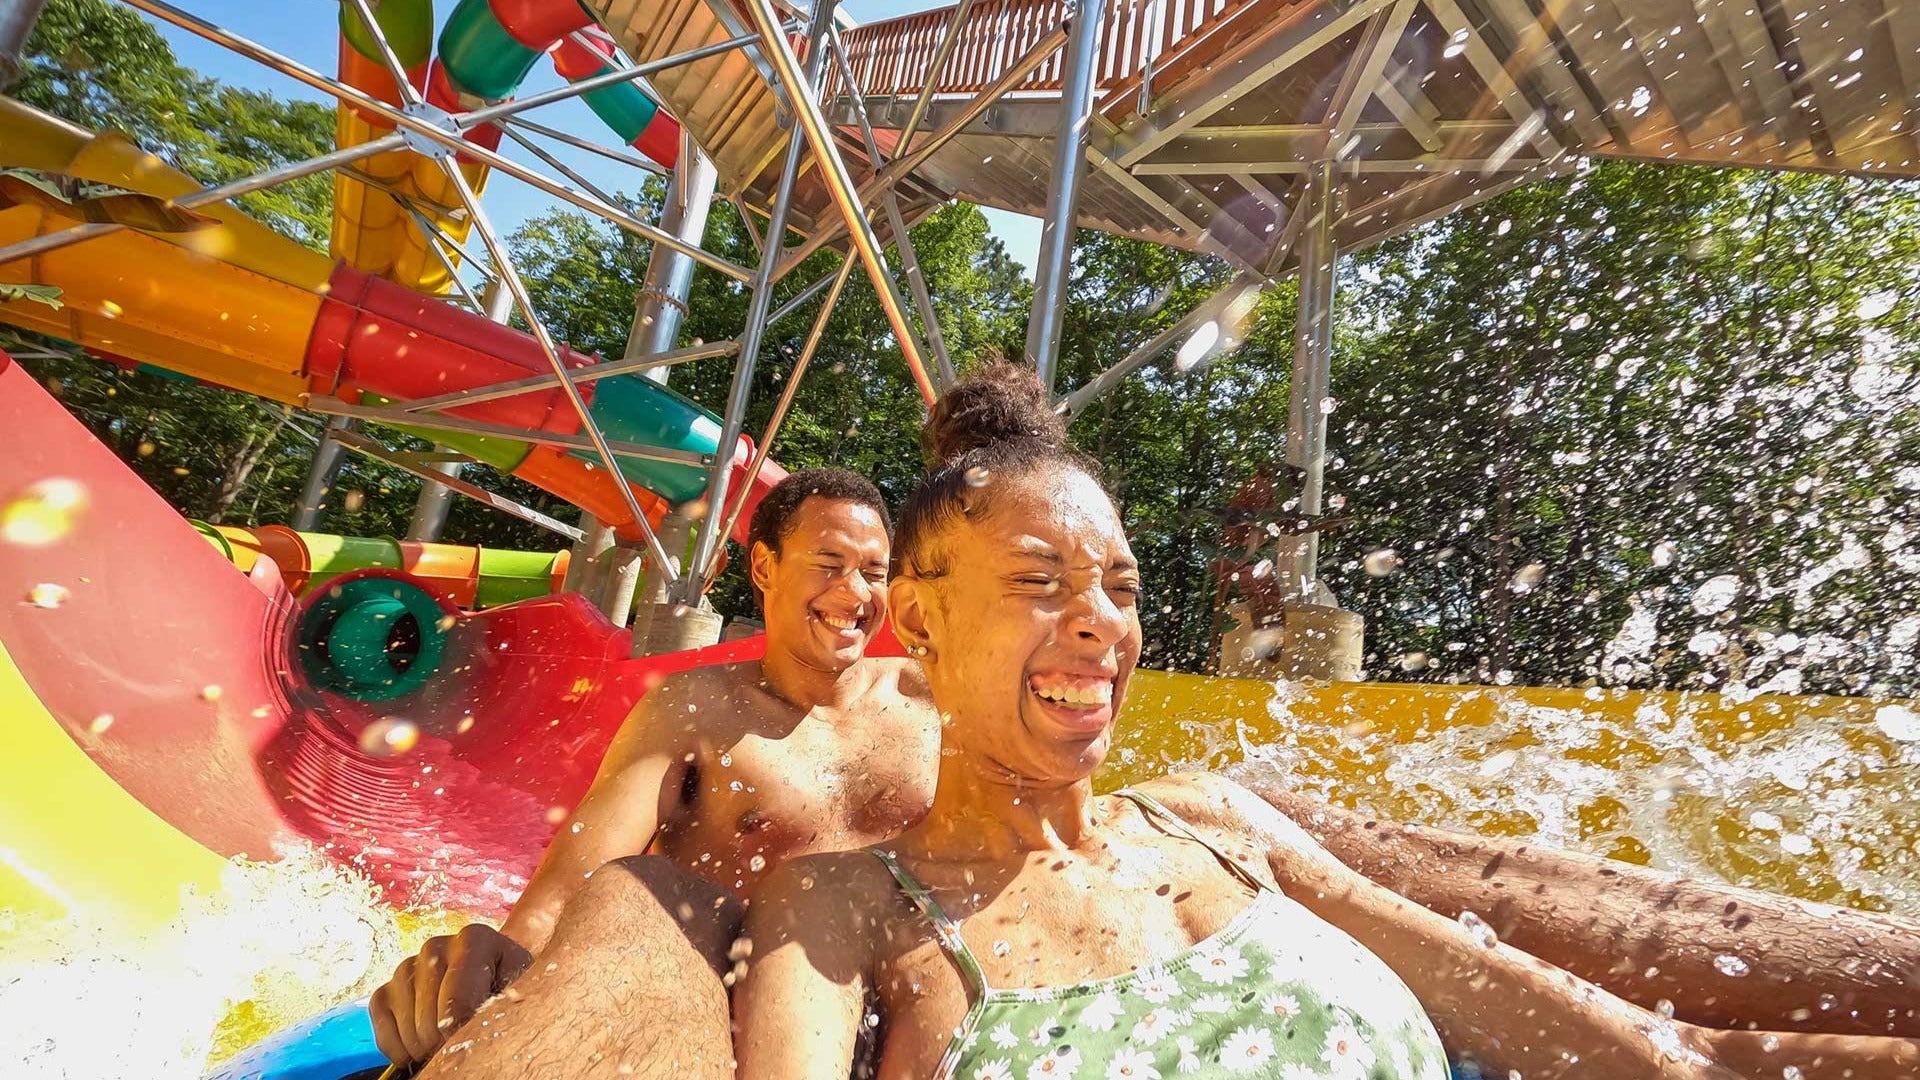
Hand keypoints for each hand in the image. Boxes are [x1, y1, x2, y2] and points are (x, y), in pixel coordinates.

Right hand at [369, 923, 532, 1067]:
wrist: (493, 973)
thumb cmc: (509, 984)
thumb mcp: (520, 989)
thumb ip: (501, 1005)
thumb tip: (467, 1033)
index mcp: (473, 939)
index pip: (460, 1004)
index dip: (465, 1034)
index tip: (476, 1040)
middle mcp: (434, 946)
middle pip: (430, 1021)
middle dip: (446, 1042)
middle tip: (464, 1039)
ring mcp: (406, 967)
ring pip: (408, 1029)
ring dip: (426, 1047)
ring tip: (447, 1038)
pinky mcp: (385, 989)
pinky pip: (383, 1031)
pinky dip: (399, 1049)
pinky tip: (419, 1049)